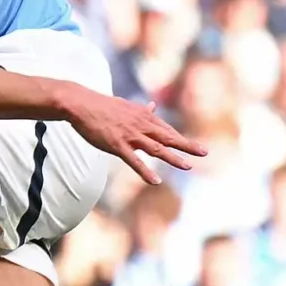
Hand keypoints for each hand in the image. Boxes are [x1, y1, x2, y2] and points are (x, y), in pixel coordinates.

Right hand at [64, 89, 205, 184]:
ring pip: (156, 148)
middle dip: (187, 145)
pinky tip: (155, 181)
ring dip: (173, 157)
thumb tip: (153, 106)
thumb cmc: (102, 106)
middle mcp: (141, 125)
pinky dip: (145, 171)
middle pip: (168, 136)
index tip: (196, 147)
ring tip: (187, 166)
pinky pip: (134, 160)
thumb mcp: (126, 105)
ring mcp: (130, 135)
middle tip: (204, 152)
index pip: (167, 129)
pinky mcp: (117, 145)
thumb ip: (141, 110)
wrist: (81, 104)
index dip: (182, 139)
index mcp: (143, 116)